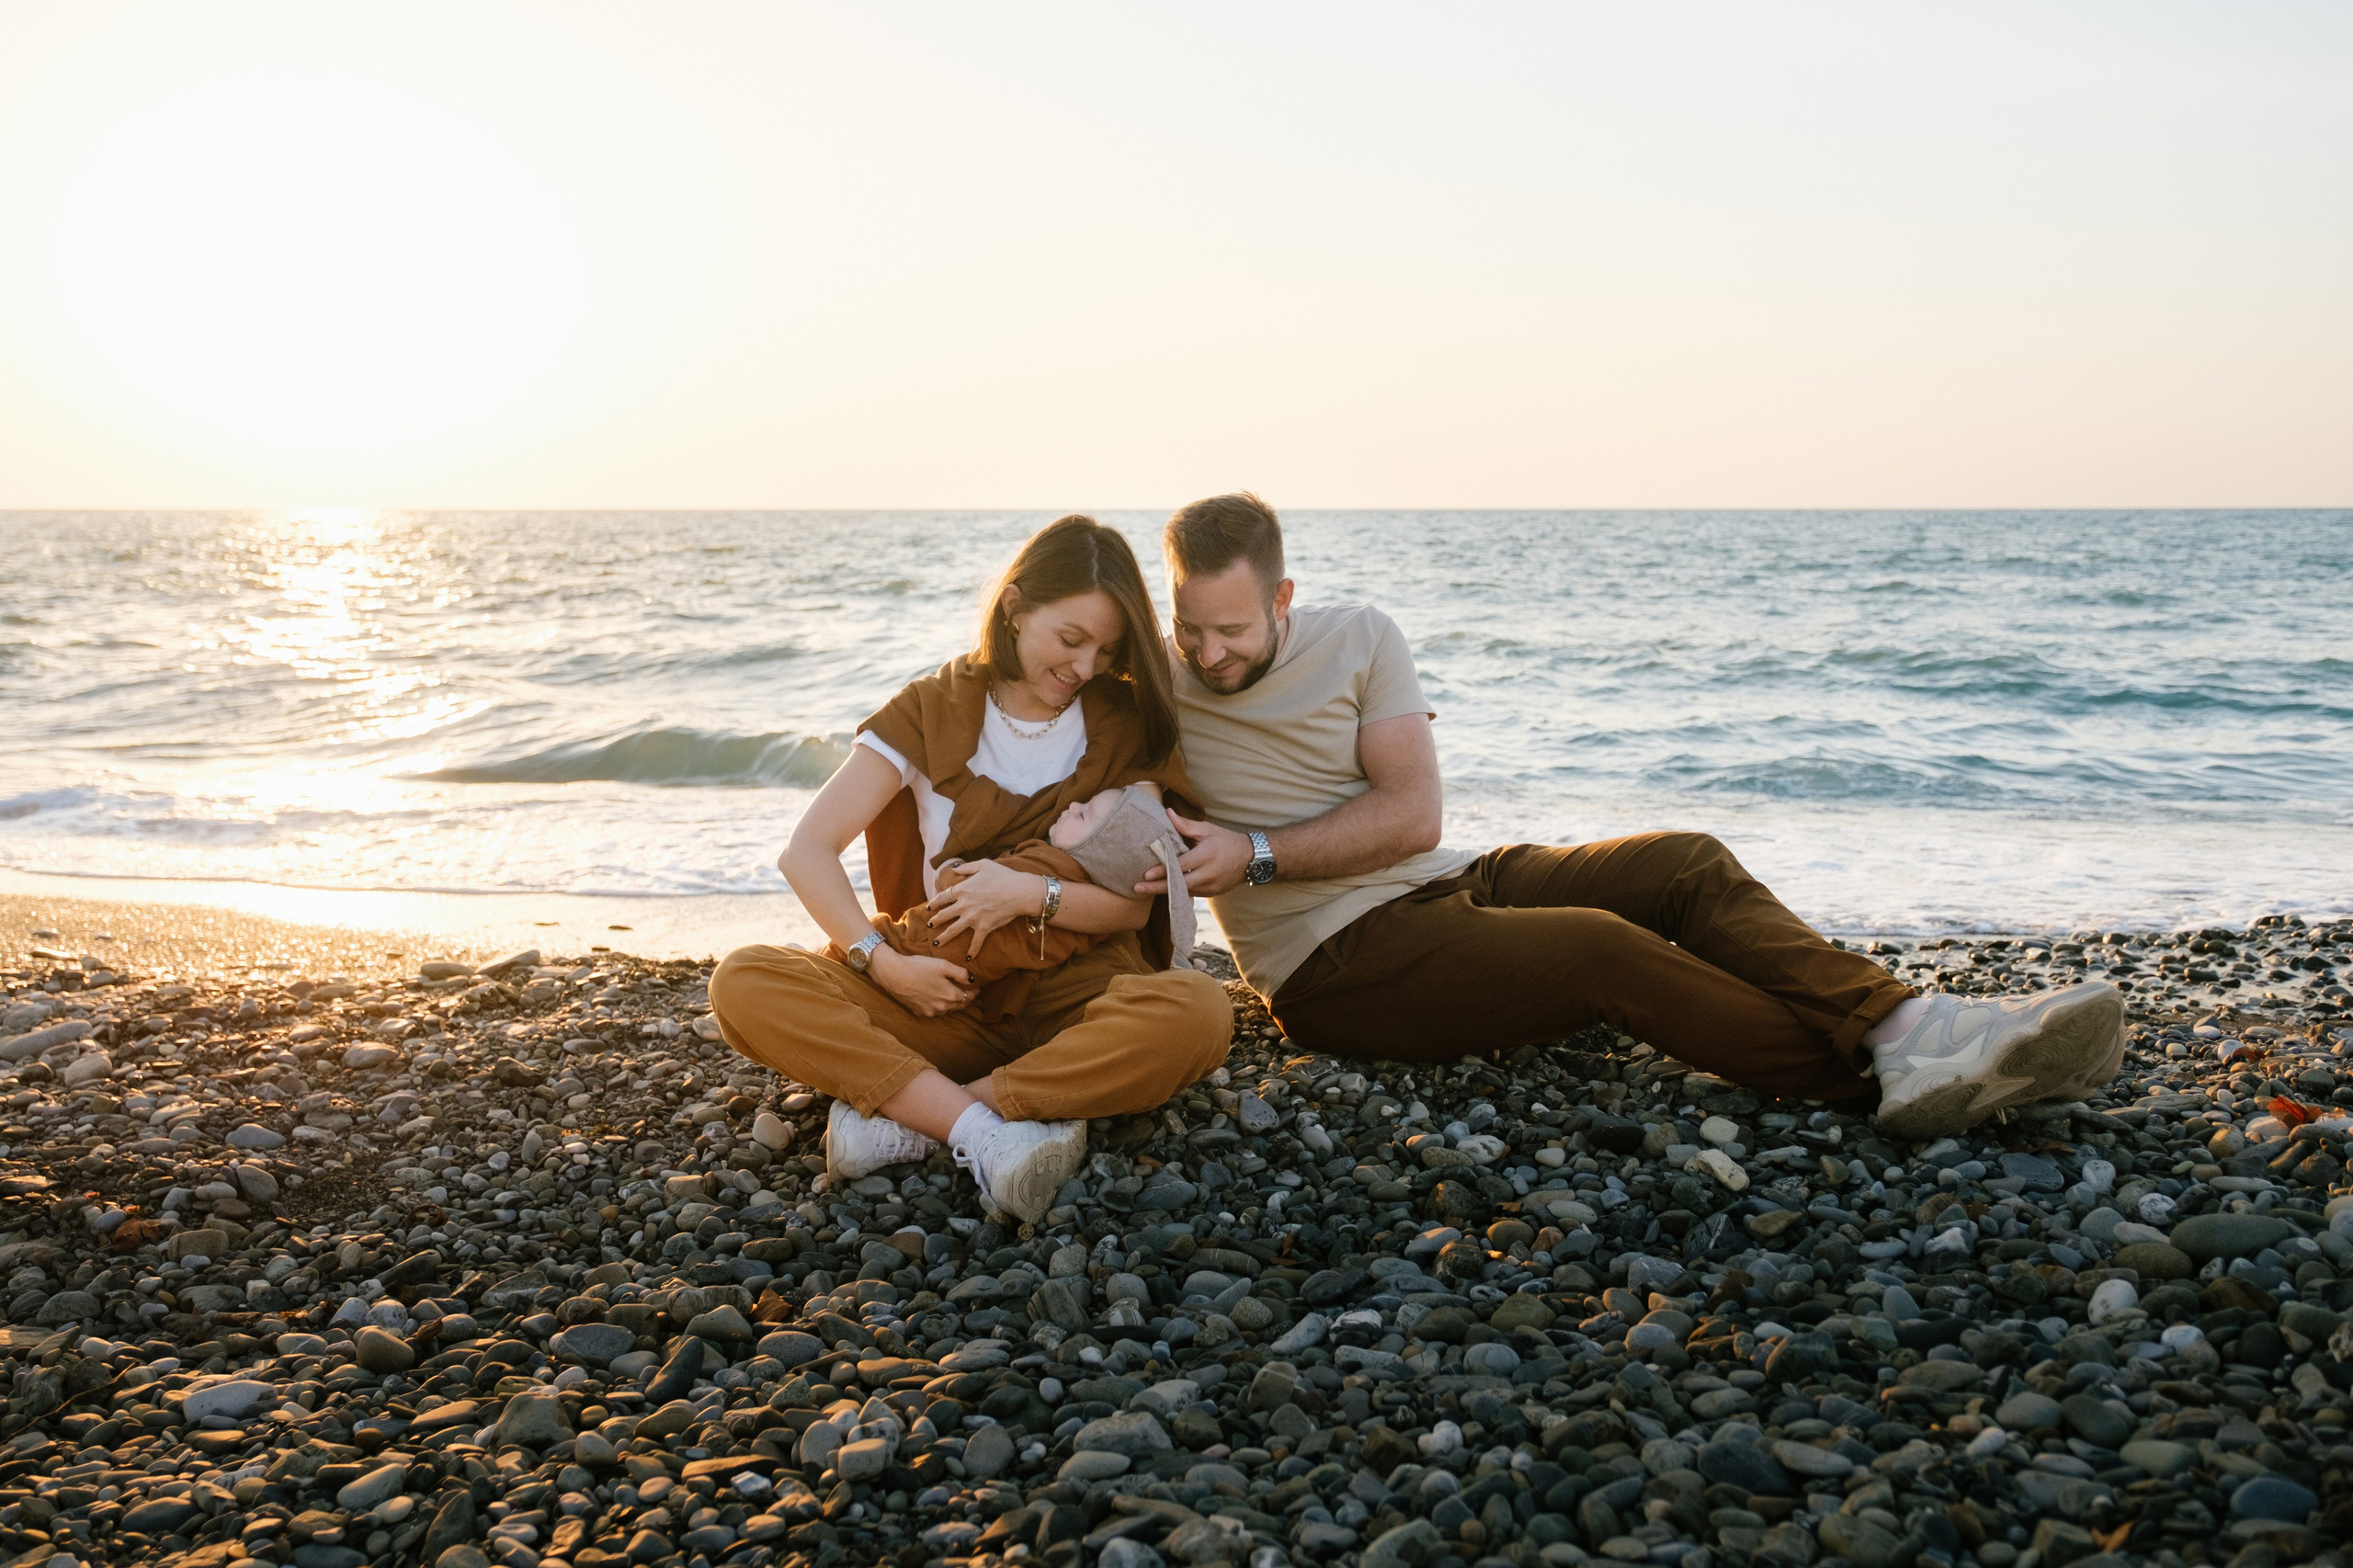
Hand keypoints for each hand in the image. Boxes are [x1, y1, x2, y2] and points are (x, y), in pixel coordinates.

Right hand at [869, 945, 975, 1016]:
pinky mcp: (918, 1011)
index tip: (977, 987)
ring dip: (951, 1003)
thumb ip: (960, 973)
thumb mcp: (942, 965)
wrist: (893, 974)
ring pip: (946, 1009)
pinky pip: (933, 1010)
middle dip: (965, 998)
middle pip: (958, 1005)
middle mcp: (941, 1007)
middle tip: (968, 991)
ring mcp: (929, 1011)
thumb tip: (970, 980)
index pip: (968, 997)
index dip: (974, 992)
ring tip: (952, 993)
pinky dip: (938, 1005)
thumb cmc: (918, 967)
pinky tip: (935, 998)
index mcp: (949, 995)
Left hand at [923, 858, 1046, 949]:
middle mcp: (963, 905)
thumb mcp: (983, 865)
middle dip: (935, 921)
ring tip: (936, 943)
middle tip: (929, 925)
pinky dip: (972, 951)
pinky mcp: (984, 928)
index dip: (934, 903)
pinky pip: (975, 942)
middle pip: (944, 915)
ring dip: (943, 938)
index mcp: (962, 889)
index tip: (929, 907)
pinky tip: (968, 958)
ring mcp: (973, 918)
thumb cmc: (1003, 876)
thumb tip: (954, 868)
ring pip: (953, 930)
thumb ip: (966, 867)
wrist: (1020, 891)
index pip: (942, 897)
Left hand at [1136, 809, 1255, 897]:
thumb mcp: (1207, 830)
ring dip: (1164, 891)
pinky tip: (1163, 890)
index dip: (1163, 870)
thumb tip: (1166, 813)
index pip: (1181, 865)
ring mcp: (1211, 886)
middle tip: (1137, 888)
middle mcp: (1209, 873)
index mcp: (1207, 855)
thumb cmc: (1227, 841)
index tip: (1146, 873)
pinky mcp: (1212, 893)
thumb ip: (1185, 825)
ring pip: (1184, 892)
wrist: (1251, 859)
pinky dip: (1177, 892)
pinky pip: (1191, 894)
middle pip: (1179, 884)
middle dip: (1157, 887)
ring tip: (1144, 890)